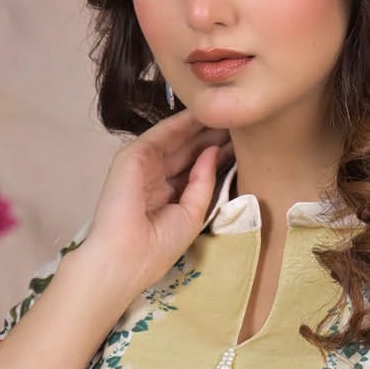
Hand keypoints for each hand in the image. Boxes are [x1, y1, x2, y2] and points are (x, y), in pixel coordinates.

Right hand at [82, 110, 232, 297]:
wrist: (126, 257)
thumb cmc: (157, 246)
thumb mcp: (192, 214)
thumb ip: (203, 182)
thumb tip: (214, 151)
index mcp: (168, 196)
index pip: (195, 168)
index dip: (217, 153)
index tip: (243, 141)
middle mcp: (156, 177)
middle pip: (187, 150)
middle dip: (211, 135)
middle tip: (238, 120)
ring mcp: (143, 165)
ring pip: (175, 138)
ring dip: (199, 125)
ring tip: (225, 112)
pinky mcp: (132, 156)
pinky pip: (161, 134)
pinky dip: (180, 122)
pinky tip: (202, 112)